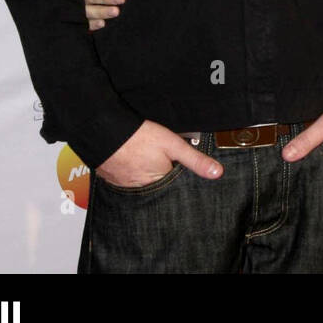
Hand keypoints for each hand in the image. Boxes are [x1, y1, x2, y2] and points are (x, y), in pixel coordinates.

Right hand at [94, 119, 222, 187]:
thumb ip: (195, 160)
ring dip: (145, 173)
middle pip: (158, 185)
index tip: (176, 163)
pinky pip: (126, 179)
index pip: (175, 185)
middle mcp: (142, 190)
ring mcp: (125, 186)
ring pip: (142, 182)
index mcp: (159, 183)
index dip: (178, 173)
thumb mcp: (174, 145)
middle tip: (156, 157)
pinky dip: (131, 172)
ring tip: (144, 157)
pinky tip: (132, 160)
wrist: (105, 132)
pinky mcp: (112, 180)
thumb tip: (217, 173)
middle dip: (161, 174)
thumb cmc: (139, 138)